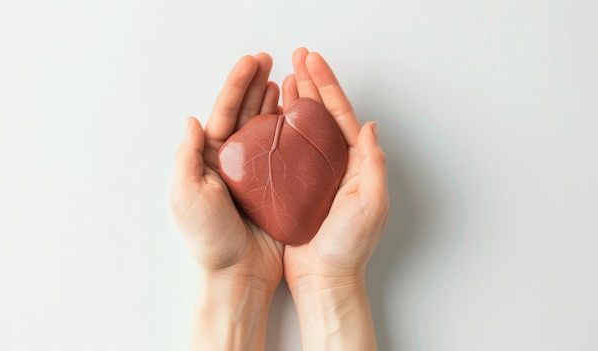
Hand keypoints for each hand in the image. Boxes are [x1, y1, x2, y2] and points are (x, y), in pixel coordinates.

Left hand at [170, 53, 283, 349]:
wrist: (237, 274)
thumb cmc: (209, 240)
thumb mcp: (186, 196)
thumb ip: (188, 156)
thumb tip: (191, 119)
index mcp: (208, 160)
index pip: (223, 113)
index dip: (236, 85)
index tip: (251, 63)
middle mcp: (231, 162)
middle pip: (245, 114)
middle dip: (255, 85)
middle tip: (270, 60)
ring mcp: (255, 174)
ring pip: (265, 129)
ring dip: (273, 102)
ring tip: (284, 81)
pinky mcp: (275, 187)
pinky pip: (284, 153)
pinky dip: (290, 131)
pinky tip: (296, 116)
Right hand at [282, 48, 389, 349]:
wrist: (325, 278)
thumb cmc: (348, 246)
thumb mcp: (370, 204)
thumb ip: (372, 164)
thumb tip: (371, 126)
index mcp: (355, 162)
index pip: (340, 114)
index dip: (326, 85)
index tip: (312, 62)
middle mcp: (335, 164)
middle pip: (321, 114)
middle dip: (310, 83)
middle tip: (297, 58)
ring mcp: (313, 174)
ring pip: (303, 128)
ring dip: (294, 101)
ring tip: (284, 78)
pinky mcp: (295, 187)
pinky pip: (286, 151)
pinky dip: (280, 130)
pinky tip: (270, 117)